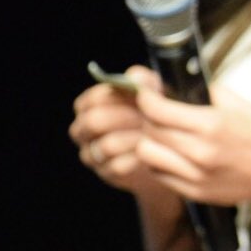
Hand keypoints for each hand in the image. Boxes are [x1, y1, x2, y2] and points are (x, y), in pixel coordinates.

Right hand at [70, 65, 168, 195]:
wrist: (167, 145)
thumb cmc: (153, 111)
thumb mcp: (151, 91)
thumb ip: (142, 80)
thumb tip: (134, 76)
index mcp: (87, 107)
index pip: (90, 100)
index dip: (116, 97)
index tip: (139, 96)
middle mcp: (83, 131)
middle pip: (93, 122)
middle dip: (124, 116)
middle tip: (147, 114)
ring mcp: (93, 154)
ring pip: (107, 145)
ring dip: (135, 136)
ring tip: (154, 130)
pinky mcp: (108, 173)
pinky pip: (119, 166)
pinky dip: (139, 156)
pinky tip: (153, 148)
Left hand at [135, 84, 250, 208]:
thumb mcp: (239, 104)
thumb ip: (205, 92)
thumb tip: (175, 82)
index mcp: (212, 123)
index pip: (157, 109)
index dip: (145, 98)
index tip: (144, 93)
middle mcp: (200, 151)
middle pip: (148, 131)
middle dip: (147, 117)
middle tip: (154, 111)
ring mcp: (196, 175)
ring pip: (147, 154)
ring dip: (149, 141)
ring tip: (163, 135)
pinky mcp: (194, 191)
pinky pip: (159, 174)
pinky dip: (160, 161)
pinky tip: (173, 153)